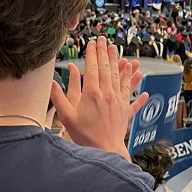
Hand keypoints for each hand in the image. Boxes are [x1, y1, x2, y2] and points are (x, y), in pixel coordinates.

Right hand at [51, 37, 148, 158]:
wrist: (105, 150)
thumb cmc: (85, 136)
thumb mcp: (66, 117)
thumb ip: (58, 97)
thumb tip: (51, 82)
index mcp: (92, 94)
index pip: (92, 68)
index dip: (92, 54)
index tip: (91, 43)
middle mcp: (107, 94)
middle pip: (106, 68)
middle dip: (104, 52)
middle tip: (103, 40)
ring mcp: (118, 101)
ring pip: (119, 77)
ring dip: (118, 62)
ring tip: (117, 50)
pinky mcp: (124, 110)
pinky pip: (130, 94)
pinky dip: (134, 84)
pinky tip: (140, 77)